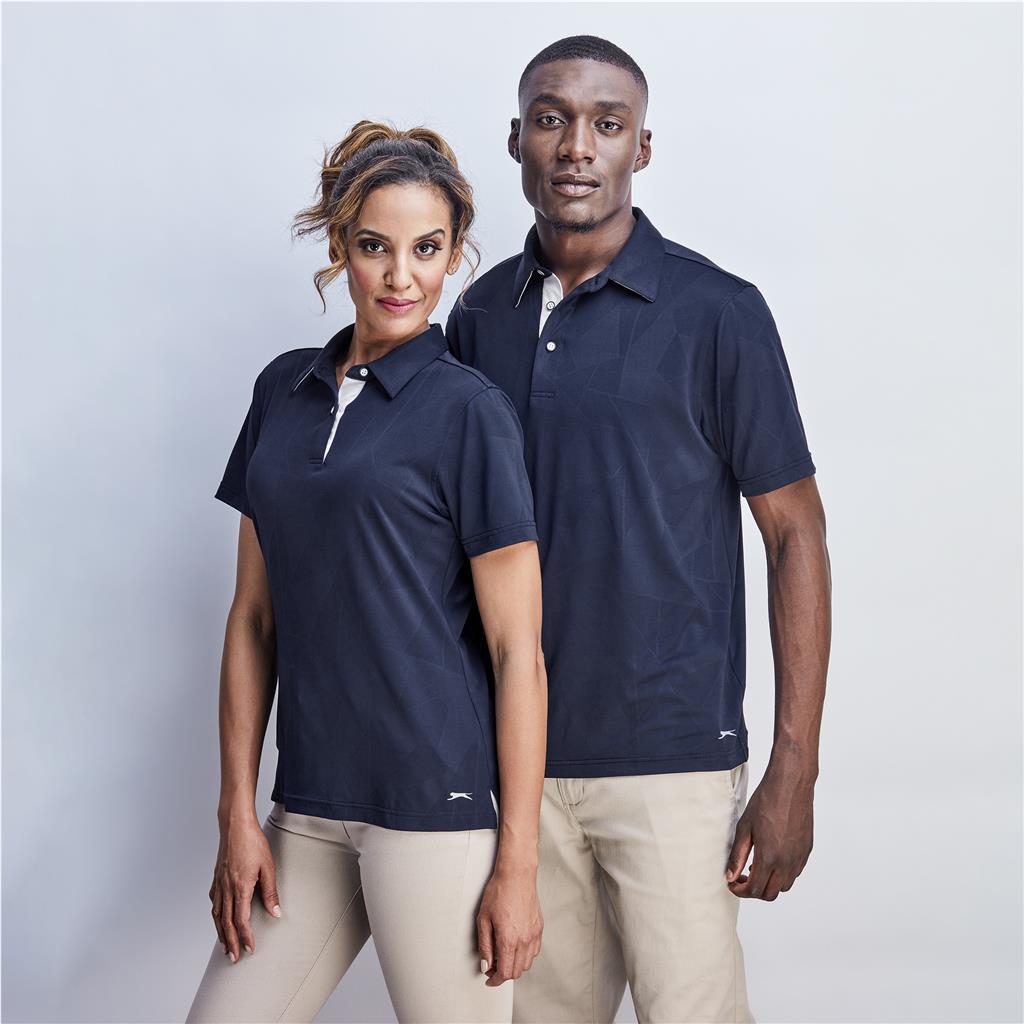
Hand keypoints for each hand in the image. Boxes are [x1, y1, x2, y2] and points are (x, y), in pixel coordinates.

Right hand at [209, 810, 281, 960]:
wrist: (235, 825)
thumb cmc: (253, 843)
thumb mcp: (269, 867)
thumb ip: (271, 892)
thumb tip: (276, 913)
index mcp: (240, 887)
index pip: (241, 920)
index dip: (246, 937)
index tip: (250, 948)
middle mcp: (226, 889)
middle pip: (226, 923)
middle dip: (231, 942)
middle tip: (234, 958)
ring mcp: (219, 884)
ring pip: (217, 915)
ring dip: (220, 933)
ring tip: (225, 946)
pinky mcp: (216, 878)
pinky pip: (213, 903)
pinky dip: (216, 916)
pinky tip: (218, 919)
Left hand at [476, 862, 542, 984]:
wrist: (516, 875)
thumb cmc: (499, 892)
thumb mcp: (483, 919)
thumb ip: (485, 946)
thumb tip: (486, 964)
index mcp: (509, 939)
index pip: (504, 972)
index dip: (495, 980)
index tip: (489, 978)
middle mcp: (524, 940)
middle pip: (516, 972)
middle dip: (503, 974)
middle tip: (492, 965)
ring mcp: (534, 934)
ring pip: (527, 964)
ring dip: (514, 965)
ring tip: (503, 955)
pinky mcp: (539, 928)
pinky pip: (534, 951)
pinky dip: (525, 956)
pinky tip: (515, 946)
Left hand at [725, 762, 814, 900]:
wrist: (790, 786)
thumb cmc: (766, 802)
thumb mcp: (744, 828)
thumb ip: (737, 856)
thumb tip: (730, 877)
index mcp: (769, 857)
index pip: (755, 890)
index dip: (740, 891)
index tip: (732, 883)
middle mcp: (787, 862)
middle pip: (770, 894)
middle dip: (754, 891)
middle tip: (742, 877)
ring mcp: (799, 858)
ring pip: (784, 886)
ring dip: (769, 883)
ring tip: (755, 867)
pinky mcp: (807, 851)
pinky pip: (794, 873)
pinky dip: (782, 873)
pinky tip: (771, 858)